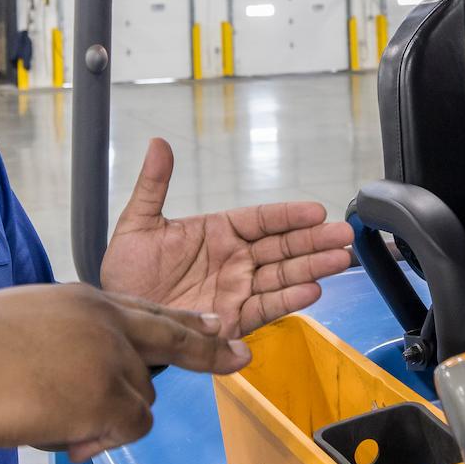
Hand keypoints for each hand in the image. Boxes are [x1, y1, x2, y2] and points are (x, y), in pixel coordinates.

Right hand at [0, 284, 249, 462]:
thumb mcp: (23, 325)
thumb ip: (61, 341)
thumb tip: (73, 377)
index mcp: (83, 299)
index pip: (147, 310)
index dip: (184, 321)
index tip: (215, 324)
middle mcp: (106, 322)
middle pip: (171, 341)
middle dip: (207, 351)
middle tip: (239, 356)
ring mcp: (110, 358)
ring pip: (141, 399)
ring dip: (108, 420)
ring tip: (56, 422)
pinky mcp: (106, 395)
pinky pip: (130, 427)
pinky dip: (102, 441)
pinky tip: (65, 438)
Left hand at [99, 138, 353, 337]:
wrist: (119, 320)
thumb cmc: (128, 273)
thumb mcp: (138, 224)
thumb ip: (154, 185)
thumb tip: (158, 143)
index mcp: (218, 233)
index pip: (262, 220)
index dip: (289, 215)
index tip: (316, 210)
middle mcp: (235, 260)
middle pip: (283, 246)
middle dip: (314, 240)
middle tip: (344, 233)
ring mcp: (237, 290)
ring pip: (283, 276)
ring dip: (313, 267)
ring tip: (340, 259)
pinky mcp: (234, 321)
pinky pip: (266, 308)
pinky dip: (290, 301)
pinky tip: (312, 290)